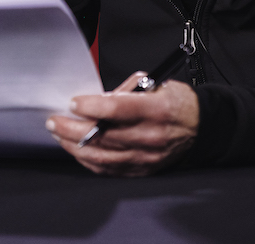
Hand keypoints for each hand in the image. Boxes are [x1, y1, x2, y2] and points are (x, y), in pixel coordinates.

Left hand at [45, 72, 198, 176]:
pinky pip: (110, 170)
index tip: (73, 103)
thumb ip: (125, 91)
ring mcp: (146, 157)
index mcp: (157, 109)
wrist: (199, 126)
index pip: (118, 109)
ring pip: (103, 157)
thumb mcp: (155, 83)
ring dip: (75, 146)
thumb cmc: (176, 102)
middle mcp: (151, 136)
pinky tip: (77, 151)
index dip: (92, 107)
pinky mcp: (143, 170)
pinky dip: (89, 161)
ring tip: (59, 135)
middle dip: (73, 128)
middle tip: (54, 120)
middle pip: (104, 136)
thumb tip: (97, 99)